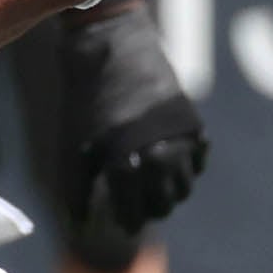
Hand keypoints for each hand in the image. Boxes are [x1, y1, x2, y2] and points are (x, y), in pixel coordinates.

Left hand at [62, 5, 208, 240]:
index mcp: (122, 162)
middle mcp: (156, 154)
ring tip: (155, 191)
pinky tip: (172, 164)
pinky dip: (188, 167)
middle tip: (140, 210)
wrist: (112, 46)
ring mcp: (178, 138)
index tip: (122, 224)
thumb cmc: (85, 99)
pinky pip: (198, 160)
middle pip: (164, 205)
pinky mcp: (192, 122)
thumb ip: (76, 188)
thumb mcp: (74, 144)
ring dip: (171, 194)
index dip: (126, 221)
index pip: (132, 211)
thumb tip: (77, 225)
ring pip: (184, 187)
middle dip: (151, 211)